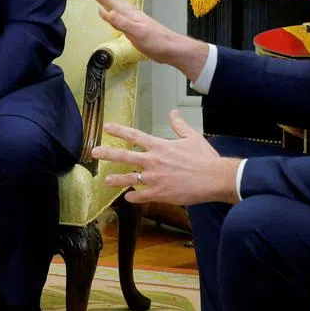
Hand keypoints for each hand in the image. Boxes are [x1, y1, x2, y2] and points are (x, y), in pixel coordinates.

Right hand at [74, 0, 207, 80]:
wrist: (172, 48)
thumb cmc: (156, 41)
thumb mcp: (137, 33)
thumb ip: (120, 22)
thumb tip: (102, 11)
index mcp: (126, 11)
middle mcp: (126, 11)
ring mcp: (129, 17)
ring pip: (109, 1)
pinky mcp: (130, 24)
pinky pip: (114, 10)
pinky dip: (106, 5)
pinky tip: (105, 8)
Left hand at [91, 110, 240, 205]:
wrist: (215, 178)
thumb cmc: (204, 158)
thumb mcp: (192, 137)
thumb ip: (178, 125)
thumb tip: (173, 113)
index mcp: (160, 146)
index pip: (134, 136)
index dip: (119, 130)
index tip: (106, 127)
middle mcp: (153, 161)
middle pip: (125, 156)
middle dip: (108, 153)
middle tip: (94, 152)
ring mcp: (155, 178)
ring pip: (129, 178)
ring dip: (116, 179)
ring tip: (105, 180)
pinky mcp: (160, 193)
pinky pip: (142, 196)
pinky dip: (134, 197)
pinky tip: (128, 197)